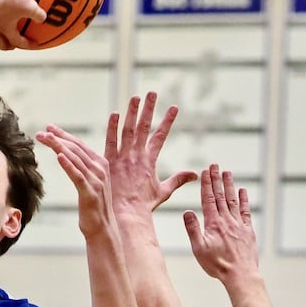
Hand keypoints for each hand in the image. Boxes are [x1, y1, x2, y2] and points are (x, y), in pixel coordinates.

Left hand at [35, 125, 115, 238]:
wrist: (103, 228)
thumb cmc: (93, 206)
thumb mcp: (88, 183)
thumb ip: (81, 168)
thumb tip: (66, 156)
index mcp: (100, 164)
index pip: (79, 144)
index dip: (64, 135)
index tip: (49, 128)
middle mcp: (100, 168)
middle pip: (76, 148)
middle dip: (58, 138)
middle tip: (42, 132)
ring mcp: (96, 180)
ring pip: (75, 158)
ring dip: (59, 146)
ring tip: (46, 138)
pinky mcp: (90, 192)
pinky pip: (77, 176)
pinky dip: (68, 165)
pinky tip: (58, 156)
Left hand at [106, 92, 195, 215]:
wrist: (127, 214)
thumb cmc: (144, 205)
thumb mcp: (164, 191)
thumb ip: (178, 180)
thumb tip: (195, 174)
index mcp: (150, 161)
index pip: (161, 136)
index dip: (168, 121)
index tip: (174, 107)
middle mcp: (138, 156)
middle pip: (144, 127)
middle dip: (149, 109)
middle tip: (152, 92)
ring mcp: (123, 157)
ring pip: (128, 130)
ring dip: (132, 112)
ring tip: (136, 97)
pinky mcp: (110, 161)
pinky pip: (110, 141)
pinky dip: (112, 128)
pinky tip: (115, 114)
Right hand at [182, 164, 258, 282]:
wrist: (240, 275)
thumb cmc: (217, 264)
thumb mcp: (198, 249)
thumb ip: (193, 229)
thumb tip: (187, 212)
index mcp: (213, 223)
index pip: (208, 199)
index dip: (206, 184)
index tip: (205, 171)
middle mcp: (226, 220)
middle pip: (221, 195)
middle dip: (217, 179)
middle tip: (215, 165)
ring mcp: (238, 224)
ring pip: (233, 200)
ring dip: (230, 185)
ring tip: (228, 172)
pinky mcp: (248, 231)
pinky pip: (245, 211)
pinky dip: (243, 200)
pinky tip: (243, 191)